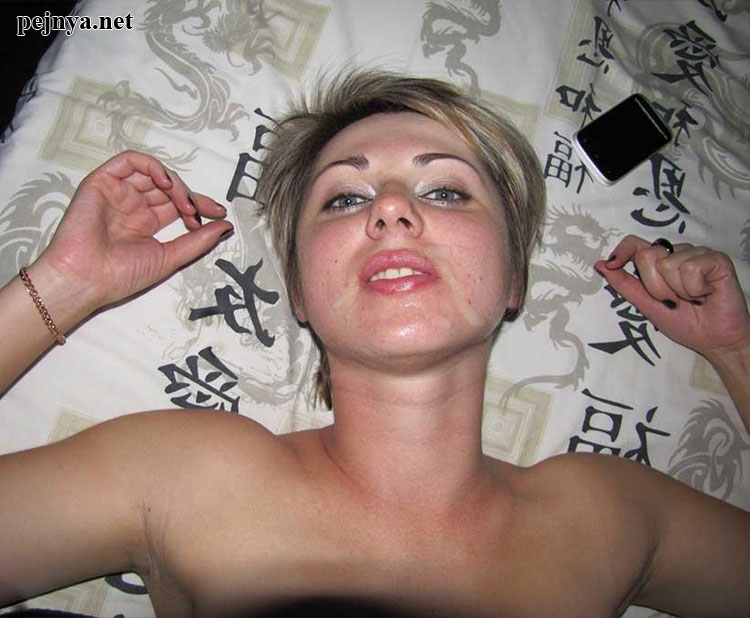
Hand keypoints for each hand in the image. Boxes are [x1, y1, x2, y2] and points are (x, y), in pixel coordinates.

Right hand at [37, 150, 233, 312]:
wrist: (87, 279)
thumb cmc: (121, 275)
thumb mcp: (169, 257)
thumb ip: (198, 241)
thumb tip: (226, 226)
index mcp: (145, 223)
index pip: (178, 204)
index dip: (199, 205)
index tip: (220, 213)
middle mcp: (132, 205)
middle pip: (169, 188)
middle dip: (190, 197)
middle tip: (200, 213)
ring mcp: (117, 192)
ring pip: (153, 173)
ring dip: (175, 184)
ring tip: (185, 203)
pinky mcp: (101, 182)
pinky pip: (129, 161)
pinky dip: (152, 166)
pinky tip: (166, 183)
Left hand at [595, 235, 749, 358]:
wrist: (715, 340)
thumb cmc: (684, 323)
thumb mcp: (647, 305)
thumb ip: (625, 284)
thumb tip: (601, 265)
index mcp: (659, 262)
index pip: (635, 243)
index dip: (622, 251)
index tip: (612, 264)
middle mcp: (676, 253)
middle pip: (647, 256)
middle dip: (655, 287)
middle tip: (673, 301)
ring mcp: (697, 253)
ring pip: (669, 264)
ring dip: (678, 291)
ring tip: (693, 299)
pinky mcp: (717, 259)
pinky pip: (691, 268)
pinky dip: (695, 288)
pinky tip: (706, 294)